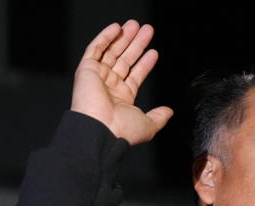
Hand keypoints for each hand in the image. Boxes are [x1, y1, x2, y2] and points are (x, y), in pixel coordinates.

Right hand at [71, 20, 172, 144]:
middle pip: (124, 59)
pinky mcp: (86, 70)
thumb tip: (168, 112)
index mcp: (122, 99)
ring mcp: (98, 77)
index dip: (145, 63)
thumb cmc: (121, 131)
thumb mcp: (148, 125)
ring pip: (111, 52)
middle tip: (146, 31)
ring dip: (123, 37)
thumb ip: (159, 116)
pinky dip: (105, 37)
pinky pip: (95, 49)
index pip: (135, 75)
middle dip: (136, 44)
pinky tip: (116, 28)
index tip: (153, 52)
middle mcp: (109, 87)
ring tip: (135, 26)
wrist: (100, 130)